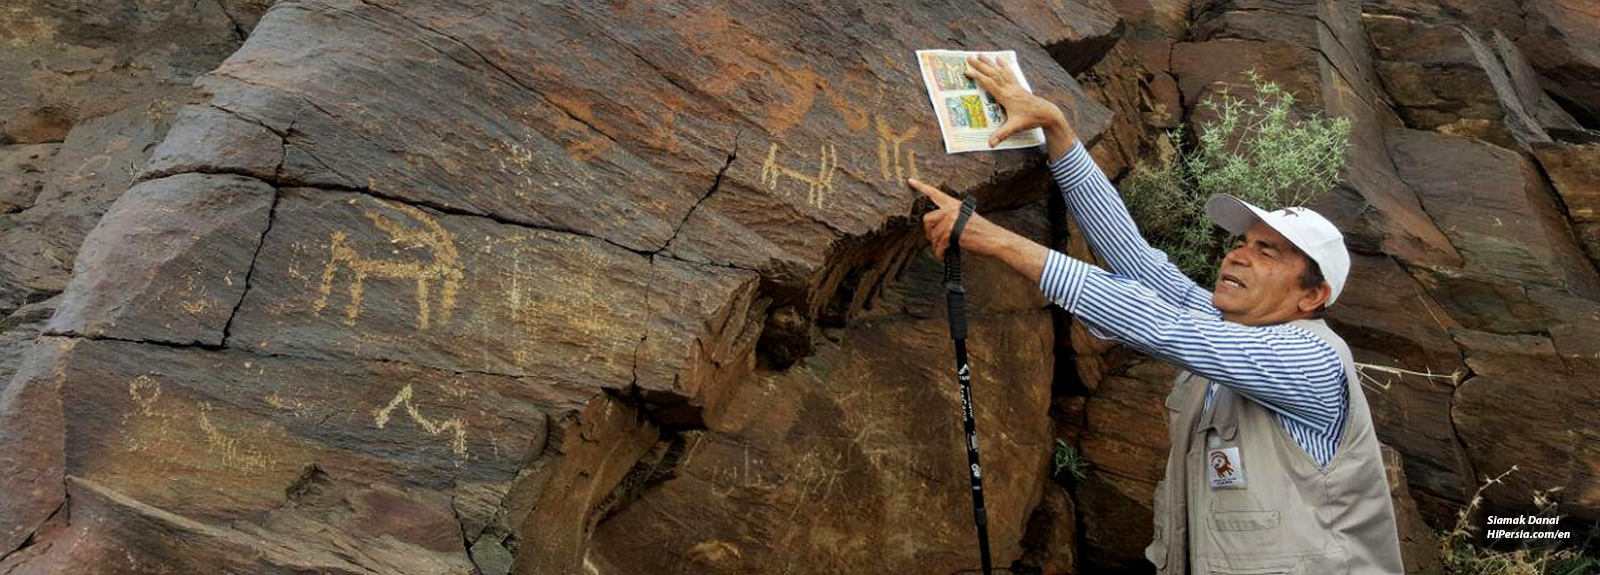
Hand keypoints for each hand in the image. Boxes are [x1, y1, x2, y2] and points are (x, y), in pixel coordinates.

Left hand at [908, 177, 1048, 283]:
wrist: (994, 239)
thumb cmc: (981, 232)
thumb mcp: (966, 218)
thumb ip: (950, 218)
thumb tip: (934, 227)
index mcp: (954, 204)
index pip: (935, 193)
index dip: (921, 187)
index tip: (910, 181)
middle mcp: (952, 209)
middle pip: (927, 219)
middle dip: (928, 232)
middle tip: (934, 240)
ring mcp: (953, 221)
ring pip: (933, 234)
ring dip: (936, 245)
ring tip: (943, 249)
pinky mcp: (953, 233)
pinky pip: (939, 245)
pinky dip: (940, 253)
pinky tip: (943, 255)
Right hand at [965, 54, 1077, 155]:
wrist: (1047, 113)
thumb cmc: (1030, 119)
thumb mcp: (1015, 127)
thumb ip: (1002, 134)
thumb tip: (990, 144)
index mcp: (1006, 96)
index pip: (989, 83)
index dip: (977, 77)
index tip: (966, 71)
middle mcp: (1009, 88)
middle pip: (992, 74)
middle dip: (980, 65)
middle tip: (969, 57)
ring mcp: (1014, 86)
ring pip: (999, 71)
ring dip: (989, 62)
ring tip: (980, 54)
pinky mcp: (1019, 86)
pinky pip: (1009, 73)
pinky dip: (1003, 65)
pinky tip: (1000, 59)